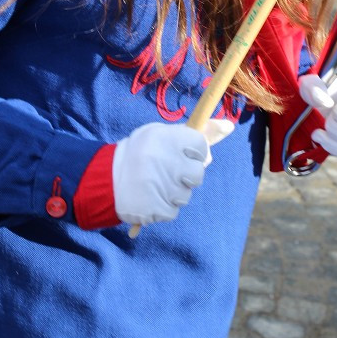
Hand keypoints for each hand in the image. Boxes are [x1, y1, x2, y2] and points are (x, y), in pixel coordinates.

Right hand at [112, 118, 233, 225]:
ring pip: (186, 195)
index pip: (202, 145)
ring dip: (175, 192)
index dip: (195, 152)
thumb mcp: (163, 134)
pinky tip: (150, 196)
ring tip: (155, 183)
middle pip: (198, 174)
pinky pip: (173, 211)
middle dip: (188, 175)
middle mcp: (165, 161)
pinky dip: (164, 206)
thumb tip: (230, 126)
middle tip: (169, 171)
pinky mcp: (156, 209)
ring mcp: (161, 186)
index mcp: (166, 137)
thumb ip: (197, 132)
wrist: (106, 179)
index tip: (183, 153)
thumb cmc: (141, 153)